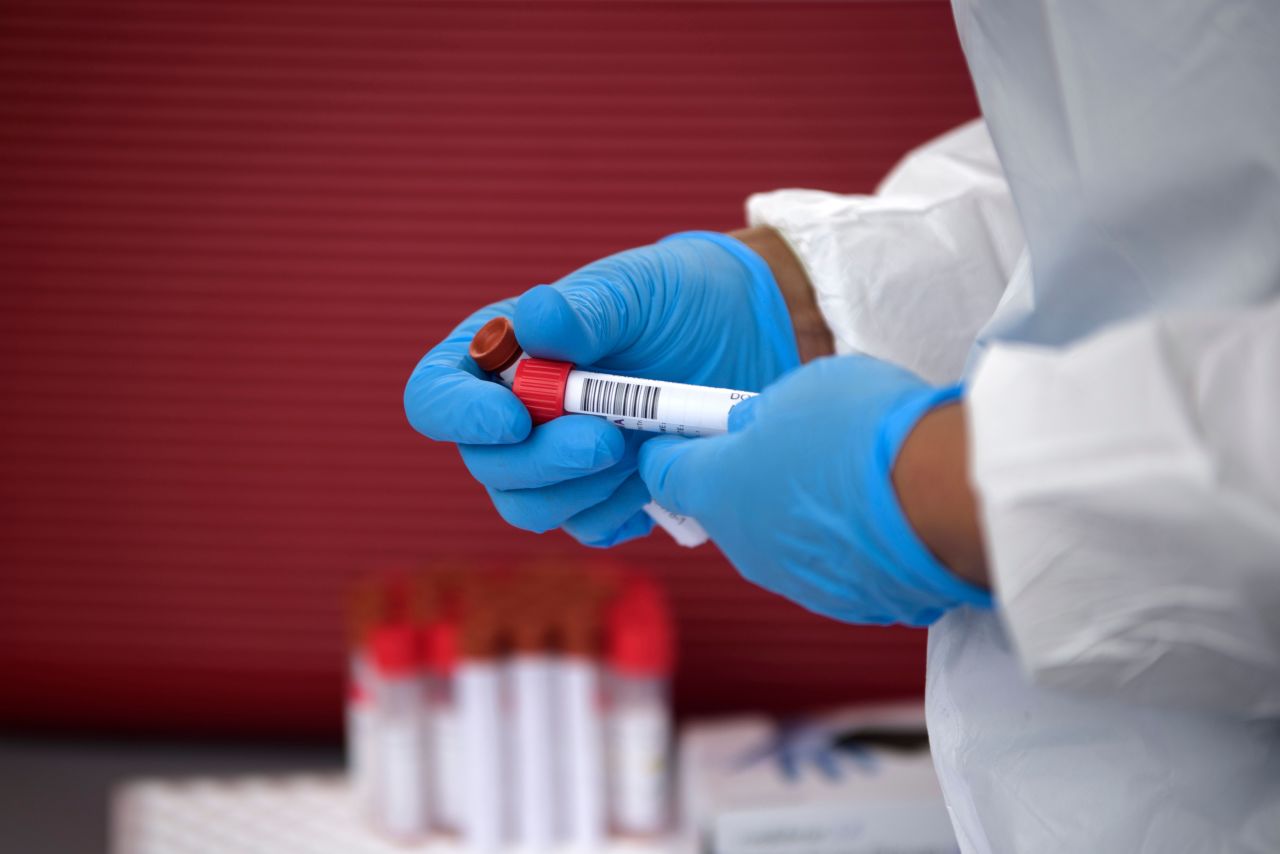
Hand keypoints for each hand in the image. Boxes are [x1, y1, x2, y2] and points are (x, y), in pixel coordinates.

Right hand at [403, 232, 800, 546]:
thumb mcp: (638, 290)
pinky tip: (654, 476)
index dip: (459, 418)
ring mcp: (554, 459)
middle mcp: (514, 412)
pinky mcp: (599, 494)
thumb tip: (532, 322)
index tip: (516, 420)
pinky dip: (617, 512)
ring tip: (643, 449)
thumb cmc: (681, 298)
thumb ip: (586, 311)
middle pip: (486, 465)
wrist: (749, 336)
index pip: (435, 396)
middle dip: (544, 461)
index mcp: (499, 353)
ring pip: (528, 508)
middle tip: (608, 441)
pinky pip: (585, 527)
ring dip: (583, 491)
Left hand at [637, 354, 990, 625]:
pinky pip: (827, 564)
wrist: (942, 496)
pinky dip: (841, 541)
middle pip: (725, 507)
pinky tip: (878, 513)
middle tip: (792, 443)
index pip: (663, 472)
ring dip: (797, 511)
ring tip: (849, 476)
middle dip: (747, 477)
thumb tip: (753, 429)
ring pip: (777, 538)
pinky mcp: (843, 603)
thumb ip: (762, 416)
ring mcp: (792, 581)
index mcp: (716, 489)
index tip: (689, 429)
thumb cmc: (861, 430)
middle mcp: (743, 546)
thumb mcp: (798, 392)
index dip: (671, 445)